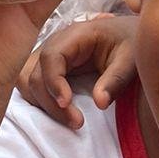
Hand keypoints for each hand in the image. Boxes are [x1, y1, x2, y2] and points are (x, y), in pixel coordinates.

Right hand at [17, 15, 136, 128]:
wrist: (130, 36)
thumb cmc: (131, 43)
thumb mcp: (131, 60)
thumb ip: (116, 79)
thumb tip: (99, 103)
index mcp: (75, 35)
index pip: (51, 57)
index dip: (53, 82)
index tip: (67, 104)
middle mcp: (56, 43)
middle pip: (35, 73)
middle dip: (50, 102)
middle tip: (77, 122)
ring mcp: (49, 55)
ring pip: (27, 80)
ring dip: (41, 103)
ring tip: (68, 119)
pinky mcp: (49, 68)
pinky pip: (32, 84)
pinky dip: (39, 100)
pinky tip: (60, 113)